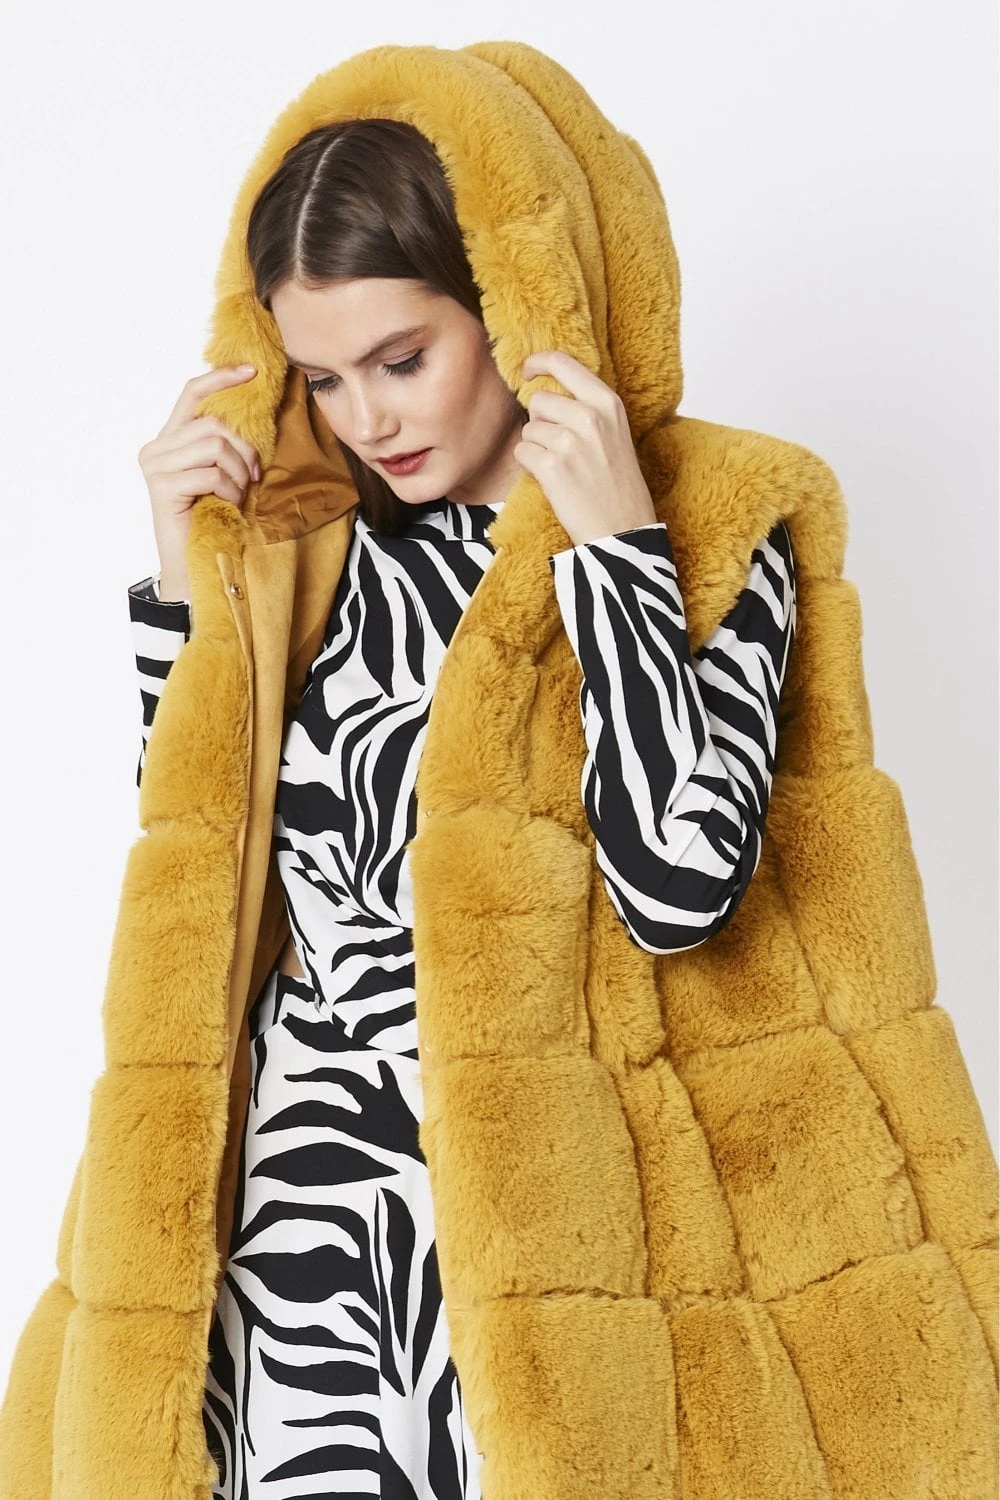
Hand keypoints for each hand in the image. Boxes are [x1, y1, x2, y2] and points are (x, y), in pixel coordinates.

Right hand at [138, 365, 260, 598]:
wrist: (193, 563)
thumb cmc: (213, 518)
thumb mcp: (222, 473)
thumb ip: (225, 444)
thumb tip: (254, 413)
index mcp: (170, 439)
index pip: (191, 392)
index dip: (221, 378)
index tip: (251, 371)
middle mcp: (156, 448)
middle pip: (212, 423)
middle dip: (245, 448)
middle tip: (254, 476)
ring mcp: (155, 466)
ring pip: (215, 445)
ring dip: (239, 472)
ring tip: (238, 493)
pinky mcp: (162, 487)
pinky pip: (211, 473)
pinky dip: (230, 490)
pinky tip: (228, 505)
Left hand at [514, 350, 656, 546]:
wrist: (623, 528)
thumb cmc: (617, 483)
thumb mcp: (614, 432)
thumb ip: (587, 407)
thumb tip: (545, 391)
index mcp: (608, 402)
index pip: (563, 363)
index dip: (538, 362)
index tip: (528, 370)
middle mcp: (589, 416)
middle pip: (539, 401)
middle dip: (540, 422)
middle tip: (559, 448)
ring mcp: (569, 441)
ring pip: (528, 429)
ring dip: (536, 447)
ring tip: (562, 467)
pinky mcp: (552, 466)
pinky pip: (522, 453)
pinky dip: (530, 466)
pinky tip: (552, 479)